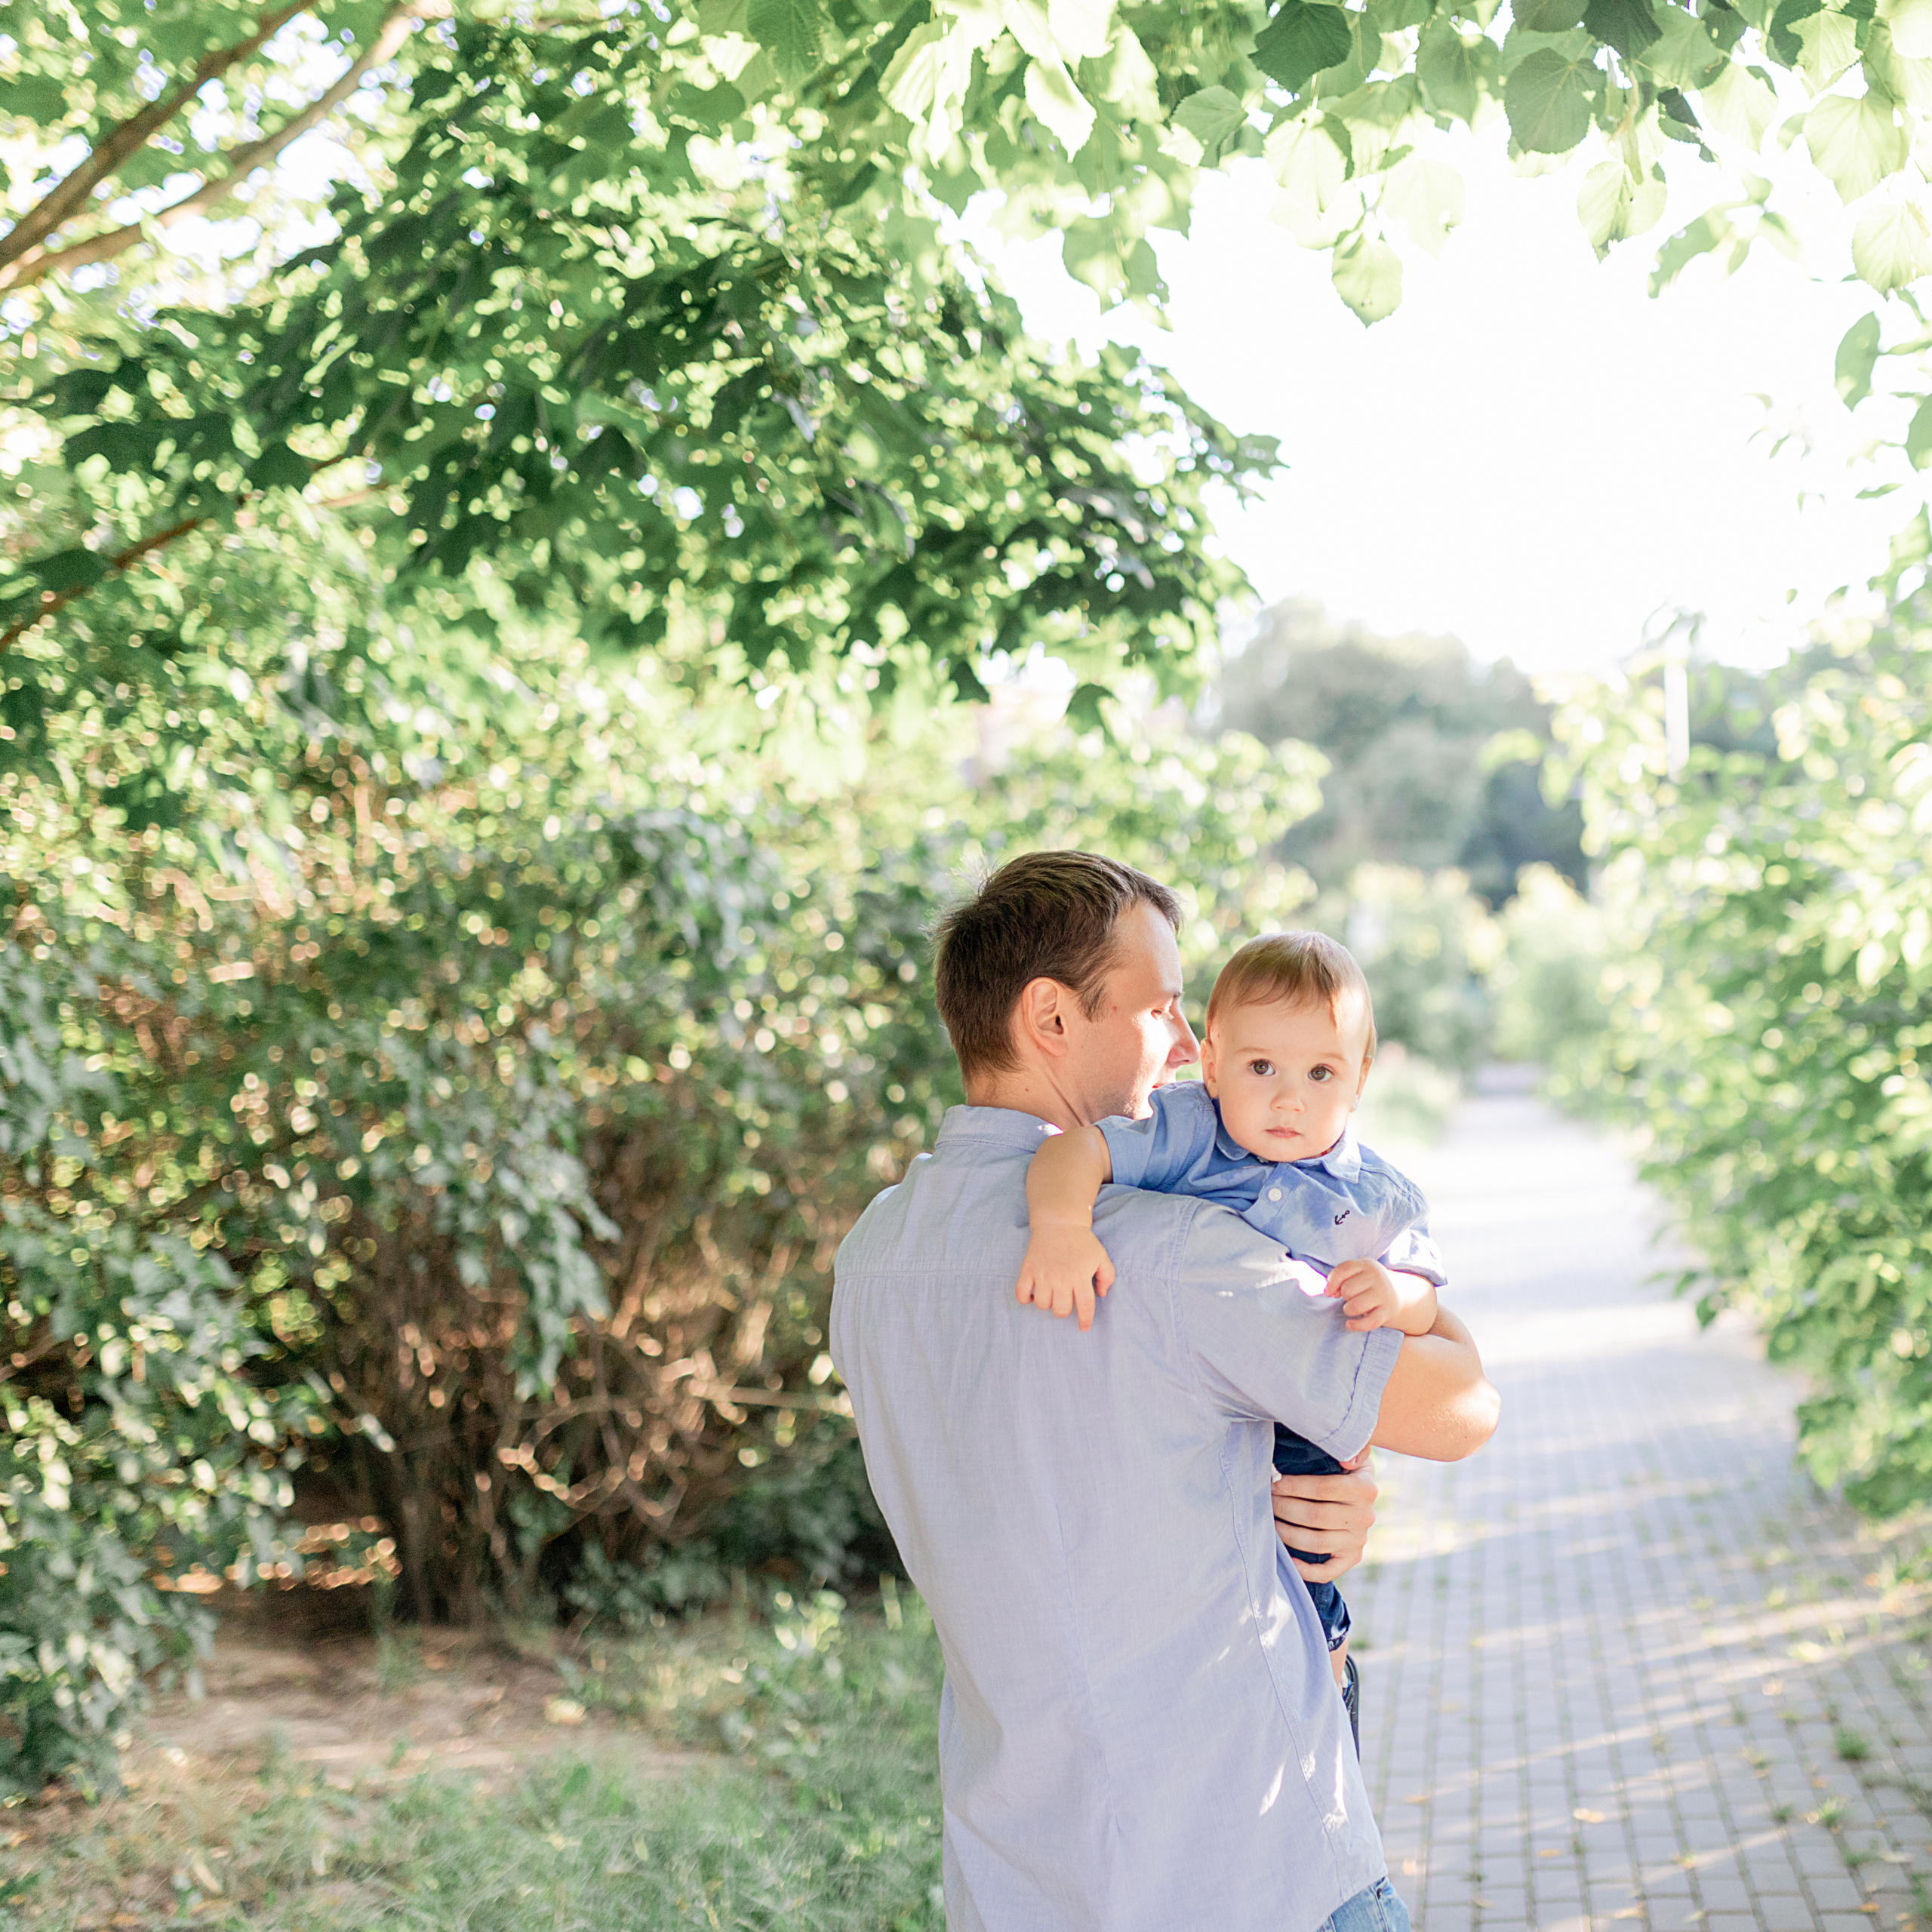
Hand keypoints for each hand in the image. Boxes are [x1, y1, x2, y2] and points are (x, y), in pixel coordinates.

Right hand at [1014, 1222, 1115, 1331]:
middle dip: (1064, 1310)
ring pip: (1042, 1305)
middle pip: (1061, 1310)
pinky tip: (1032, 1294)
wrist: (1059, 1221)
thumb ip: (1108, 1276)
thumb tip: (1102, 1294)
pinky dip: (1025, 1299)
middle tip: (1065, 1301)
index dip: (1085, 1320)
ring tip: (1051, 1294)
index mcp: (1080, 1276)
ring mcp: (1043, 1274)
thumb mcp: (1101, 1256)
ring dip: (1047, 1303)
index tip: (1083, 1327)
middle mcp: (1061, 1278)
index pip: (1085, 1306)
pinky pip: (1021, 1294)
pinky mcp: (1028, 1269)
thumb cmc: (1082, 1241)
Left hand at [1271, 1459, 1377, 1583]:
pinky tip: (1287, 1558)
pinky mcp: (1352, 1558)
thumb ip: (1350, 1449)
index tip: (1274, 1482)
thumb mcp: (1351, 1452)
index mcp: (1364, 1488)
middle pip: (1316, 1515)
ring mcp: (1359, 1540)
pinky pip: (1328, 1571)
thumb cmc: (1344, 1468)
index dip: (1294, 1487)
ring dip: (1287, 1533)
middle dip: (1284, 1507)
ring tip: (1270, 1521)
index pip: (1323, 1488)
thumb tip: (1347, 1458)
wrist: (1362, 1492)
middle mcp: (1365, 1517)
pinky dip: (1305, 1569)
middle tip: (1266, 1499)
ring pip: (1317, 1542)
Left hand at [1325, 1259, 1438, 1335]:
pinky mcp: (1387, 1312)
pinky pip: (1368, 1322)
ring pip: (1355, 1306)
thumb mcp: (1358, 1272)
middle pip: (1348, 1290)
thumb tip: (1329, 1292)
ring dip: (1348, 1310)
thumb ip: (1340, 1277)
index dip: (1331, 1282)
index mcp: (1367, 1264)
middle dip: (1344, 1297)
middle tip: (1350, 1298)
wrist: (1400, 1293)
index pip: (1343, 1270)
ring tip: (1351, 1309)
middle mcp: (1377, 1277)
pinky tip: (1349, 1324)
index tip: (1330, 1292)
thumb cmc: (1369, 1283)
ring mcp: (1384, 1294)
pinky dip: (1356, 1325)